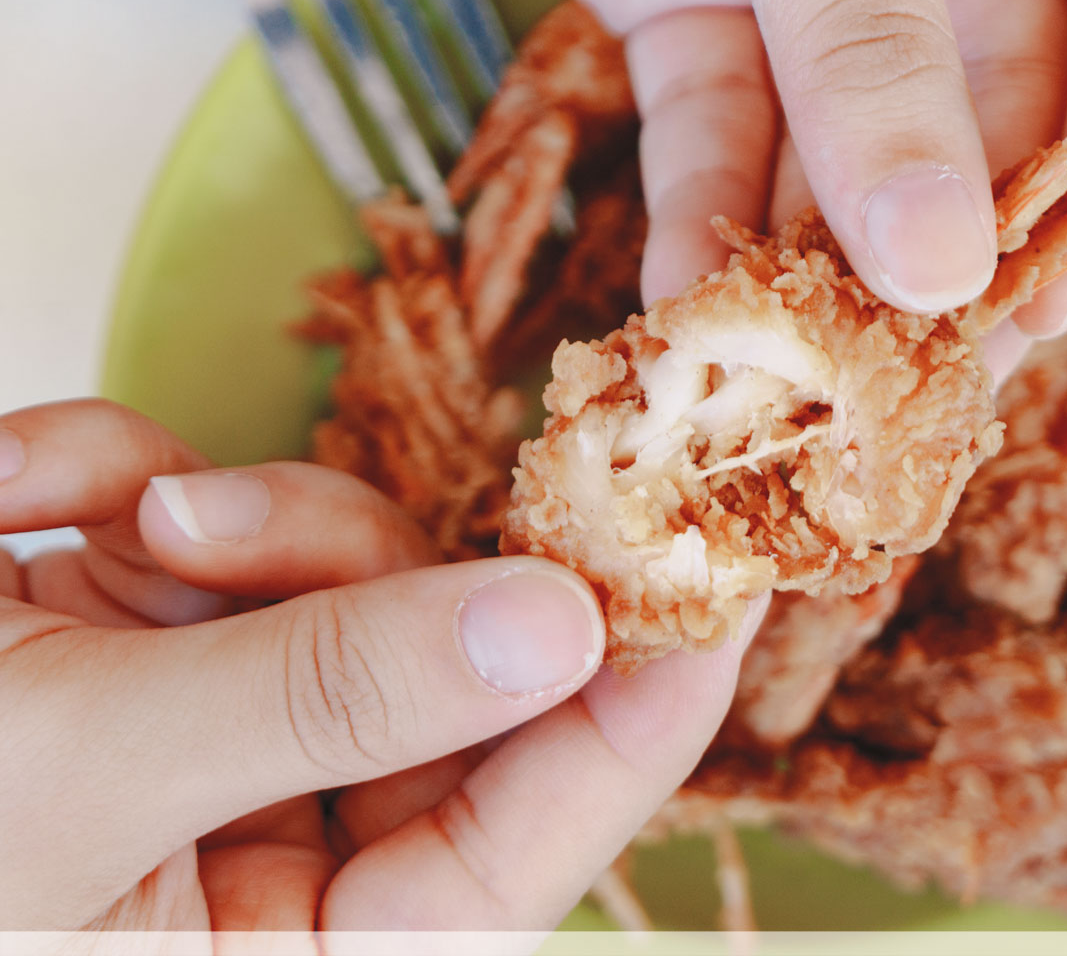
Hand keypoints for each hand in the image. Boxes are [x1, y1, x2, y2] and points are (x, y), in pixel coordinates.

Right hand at [0, 400, 759, 933]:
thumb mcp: (78, 775)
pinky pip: (211, 523)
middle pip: (440, 665)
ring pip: (335, 570)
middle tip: (204, 523)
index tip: (724, 571)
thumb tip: (559, 630)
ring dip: (218, 519)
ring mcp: (224, 729)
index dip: (640, 704)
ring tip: (68, 530)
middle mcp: (284, 850)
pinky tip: (10, 518)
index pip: (529, 831)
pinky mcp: (148, 636)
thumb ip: (327, 693)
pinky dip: (112, 487)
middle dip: (346, 567)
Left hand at [552, 0, 1066, 374]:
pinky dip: (697, 216)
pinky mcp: (703, 6)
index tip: (1058, 297)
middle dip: (956, 263)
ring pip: (848, 154)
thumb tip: (939, 262)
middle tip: (916, 392)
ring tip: (789, 388)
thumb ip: (878, 54)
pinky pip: (717, 128)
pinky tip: (684, 309)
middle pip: (997, 122)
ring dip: (815, 272)